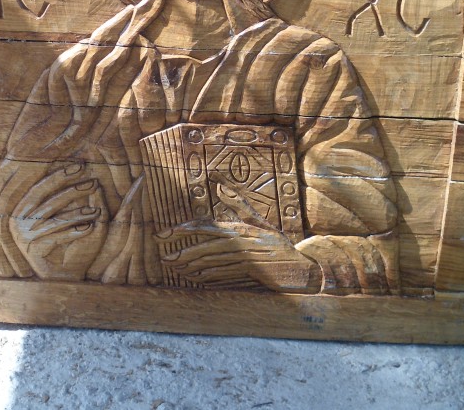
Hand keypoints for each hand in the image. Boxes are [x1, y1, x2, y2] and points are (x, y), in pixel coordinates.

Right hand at [9, 163, 108, 280]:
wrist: (66, 275)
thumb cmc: (72, 243)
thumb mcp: (77, 217)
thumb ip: (79, 198)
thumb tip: (90, 176)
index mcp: (25, 207)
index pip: (41, 186)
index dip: (60, 175)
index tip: (81, 166)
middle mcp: (19, 220)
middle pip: (45, 200)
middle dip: (70, 190)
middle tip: (92, 183)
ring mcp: (24, 236)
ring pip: (53, 219)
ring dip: (76, 213)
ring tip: (97, 211)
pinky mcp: (32, 251)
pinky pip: (55, 237)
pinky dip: (73, 232)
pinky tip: (89, 228)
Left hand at [157, 181, 321, 293]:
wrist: (299, 267)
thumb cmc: (276, 242)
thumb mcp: (258, 220)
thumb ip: (238, 203)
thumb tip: (218, 185)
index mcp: (239, 228)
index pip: (205, 227)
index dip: (182, 230)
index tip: (164, 234)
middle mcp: (239, 244)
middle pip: (204, 248)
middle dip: (181, 252)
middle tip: (163, 257)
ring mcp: (242, 261)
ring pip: (209, 263)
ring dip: (190, 266)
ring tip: (174, 267)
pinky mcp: (246, 275)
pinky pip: (220, 276)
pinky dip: (205, 277)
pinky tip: (193, 278)